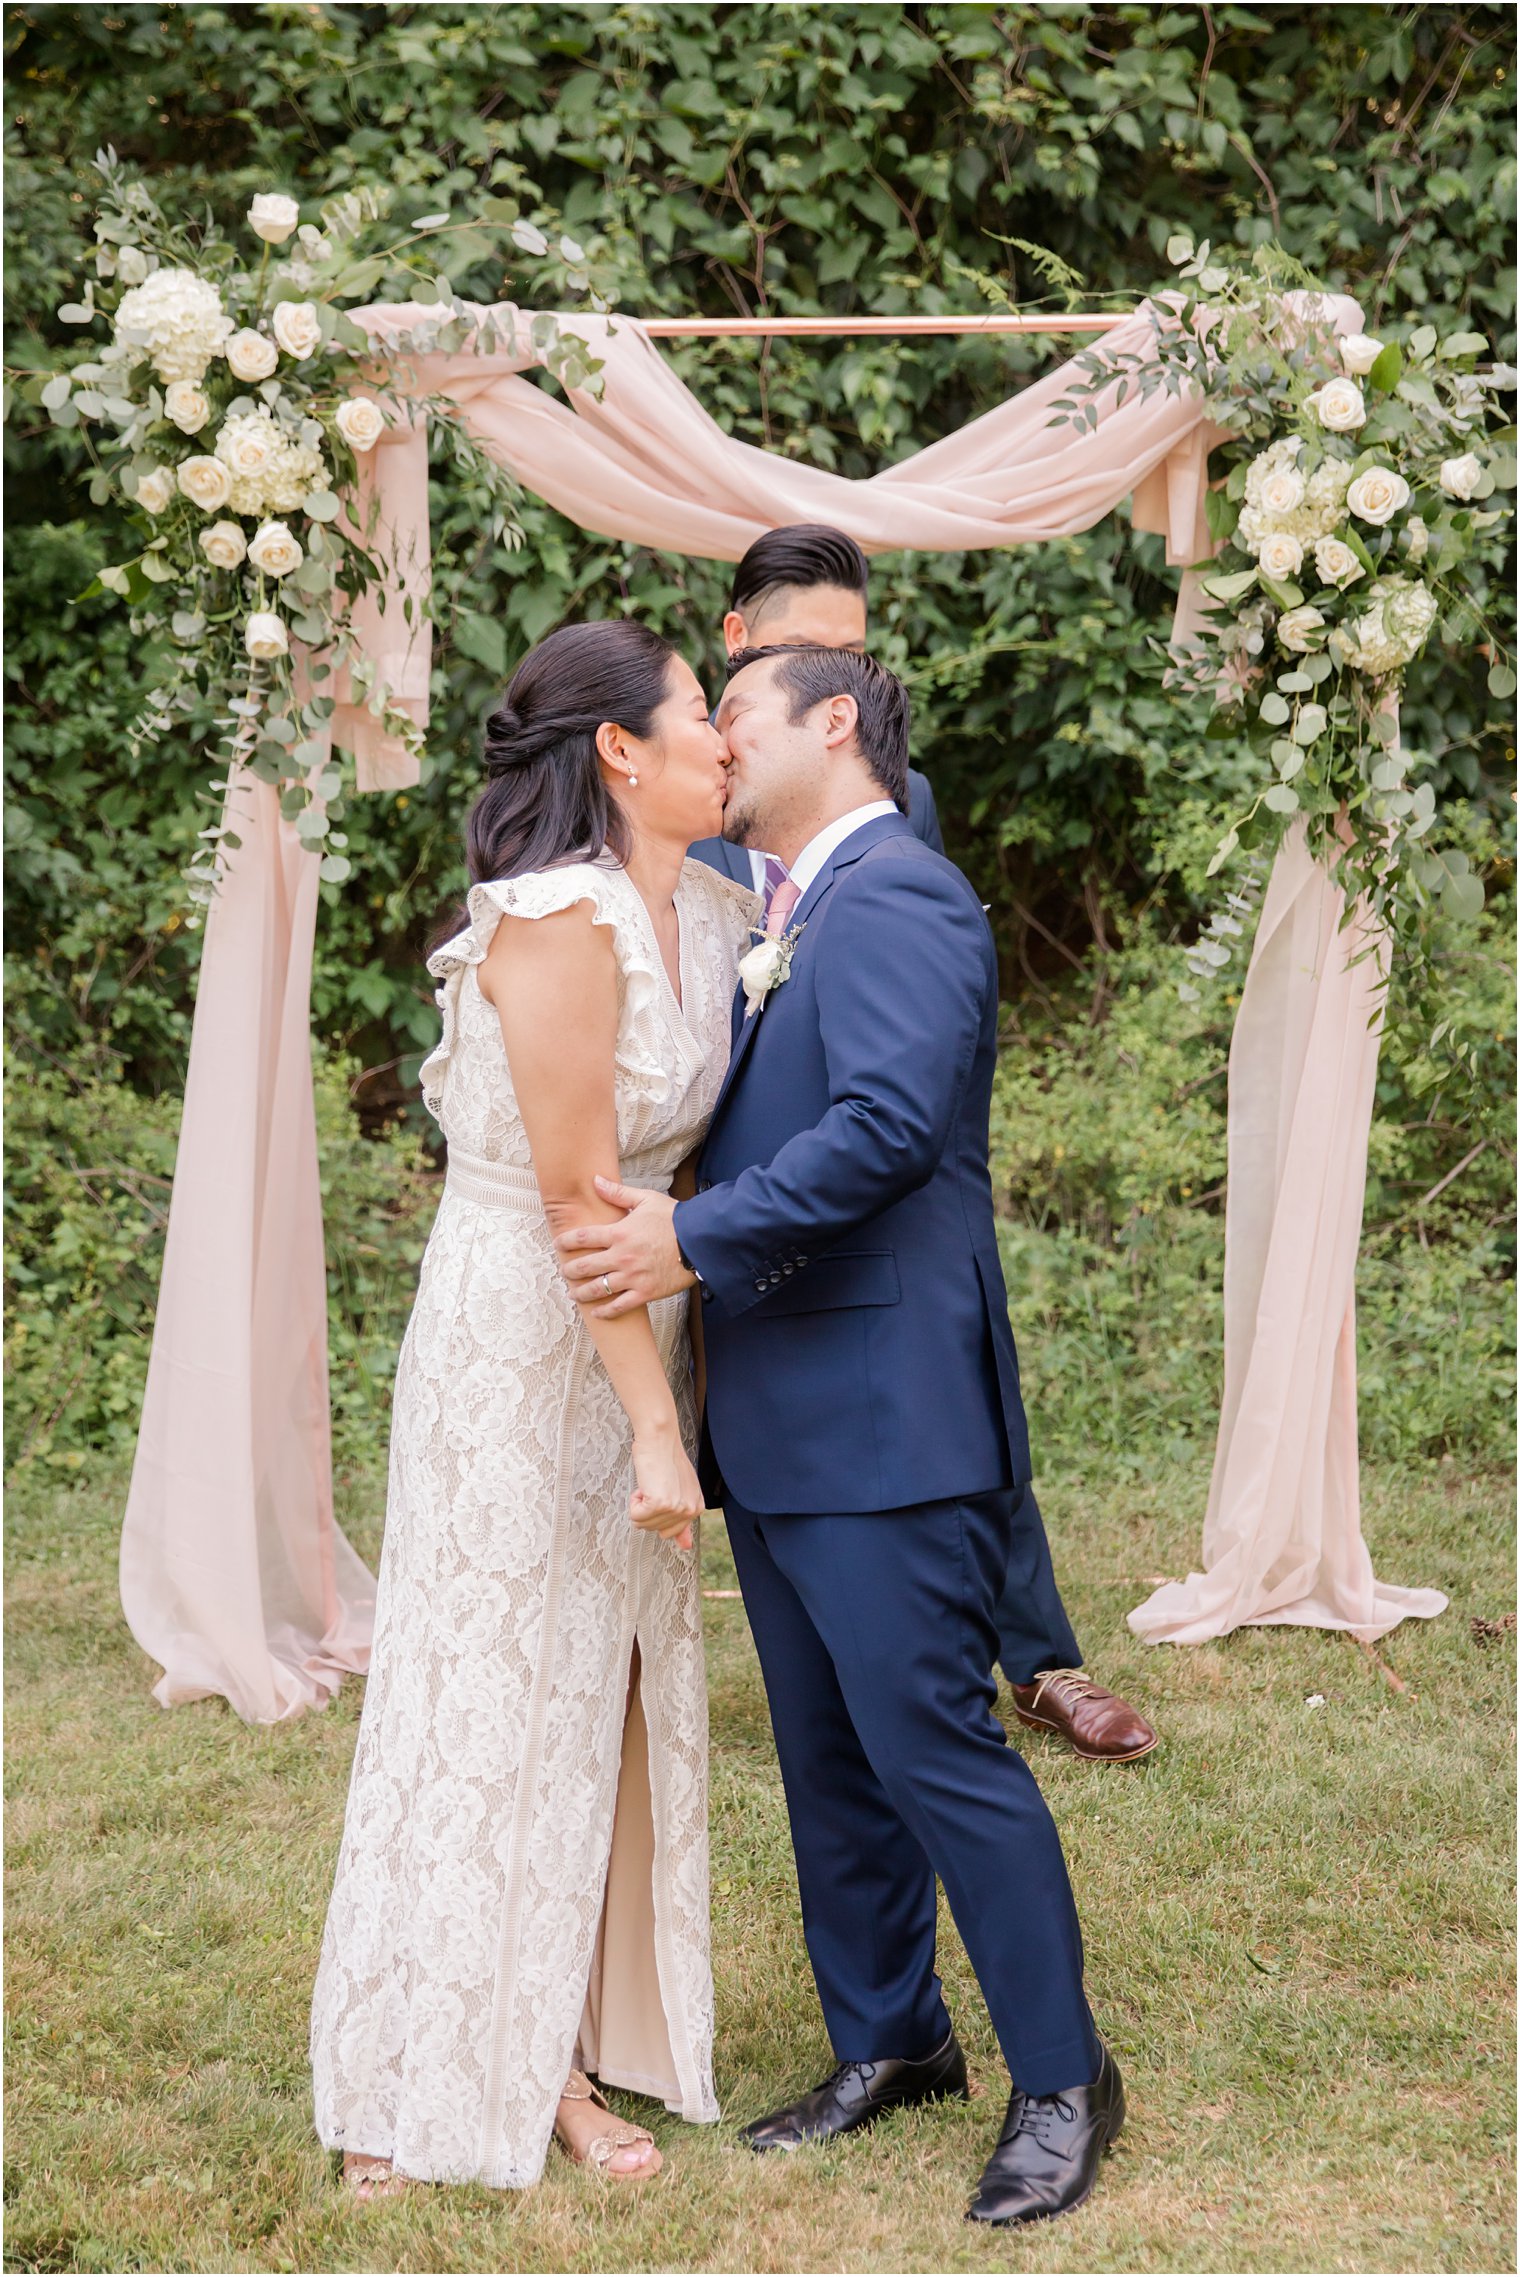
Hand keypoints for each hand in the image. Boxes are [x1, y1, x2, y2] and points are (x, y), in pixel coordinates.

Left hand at [557, 1177, 692, 1315]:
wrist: (701, 1241)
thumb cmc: (674, 1218)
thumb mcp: (646, 1199)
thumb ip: (617, 1193)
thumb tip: (595, 1180)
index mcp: (619, 1233)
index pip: (582, 1238)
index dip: (565, 1242)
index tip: (557, 1244)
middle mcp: (621, 1256)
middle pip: (584, 1267)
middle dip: (569, 1271)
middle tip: (564, 1272)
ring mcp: (632, 1277)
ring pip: (597, 1289)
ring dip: (581, 1293)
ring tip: (574, 1294)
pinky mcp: (646, 1292)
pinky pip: (620, 1306)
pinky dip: (606, 1312)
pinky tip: (597, 1313)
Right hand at [629, 1425, 702, 1549]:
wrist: (659, 1439)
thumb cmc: (666, 1460)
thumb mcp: (680, 1491)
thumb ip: (683, 1521)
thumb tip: (686, 1547)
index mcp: (697, 1508)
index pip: (670, 1532)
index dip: (657, 1512)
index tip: (662, 1490)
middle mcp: (689, 1510)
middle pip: (655, 1530)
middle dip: (648, 1510)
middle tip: (655, 1486)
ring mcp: (676, 1508)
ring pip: (643, 1524)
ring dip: (640, 1504)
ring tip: (650, 1483)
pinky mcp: (659, 1503)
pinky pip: (635, 1516)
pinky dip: (634, 1501)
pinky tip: (644, 1485)